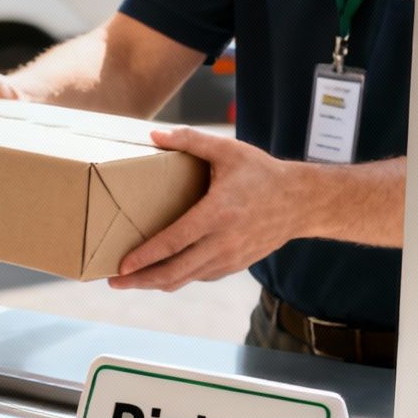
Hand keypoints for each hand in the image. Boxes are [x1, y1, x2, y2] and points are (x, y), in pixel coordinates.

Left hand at [111, 128, 298, 291]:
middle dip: (141, 280)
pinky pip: (200, 276)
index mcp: (218, 214)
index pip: (174, 242)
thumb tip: (154, 134)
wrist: (303, 202)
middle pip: (175, 271)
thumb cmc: (263, 174)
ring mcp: (231, 258)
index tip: (121, 266)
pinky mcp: (236, 265)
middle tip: (113, 281)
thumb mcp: (230, 151)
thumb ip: (191, 141)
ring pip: (187, 278)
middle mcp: (223, 242)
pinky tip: (160, 275)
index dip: (146, 257)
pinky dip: (178, 278)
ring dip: (156, 283)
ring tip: (130, 281)